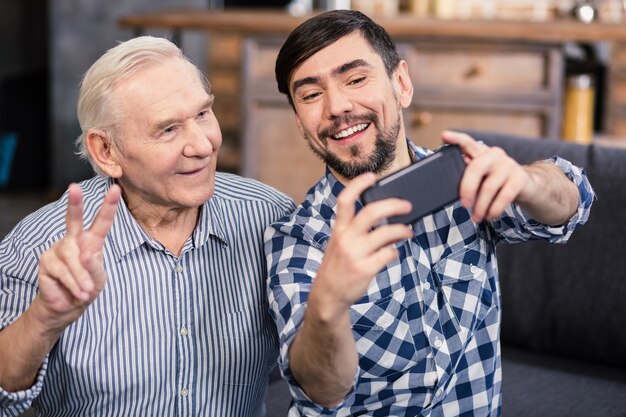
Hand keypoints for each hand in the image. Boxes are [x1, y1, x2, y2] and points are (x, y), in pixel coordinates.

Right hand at [36, 183, 120, 331]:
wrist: (67, 306)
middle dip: (75, 203)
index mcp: (91, 241)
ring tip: (86, 290)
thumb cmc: (87, 288)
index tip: (116, 189)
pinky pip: (62, 271)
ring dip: (81, 277)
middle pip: (73, 219)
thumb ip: (95, 266)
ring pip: (72, 258)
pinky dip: (72, 283)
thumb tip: (86, 254)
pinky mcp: (46, 261)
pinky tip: (77, 292)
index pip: (101, 222)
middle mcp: (74, 240)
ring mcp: (58, 249)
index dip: (109, 206)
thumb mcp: (98, 279)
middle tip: (74, 188)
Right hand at [312, 173, 413, 317]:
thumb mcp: (340, 244)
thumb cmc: (337, 266)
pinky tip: (393, 252)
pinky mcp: (365, 269)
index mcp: (338, 229)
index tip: (372, 176)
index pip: (345, 200)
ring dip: (402, 230)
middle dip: (393, 205)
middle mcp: (346, 239)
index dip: (358, 185)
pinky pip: (389, 254)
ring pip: (386, 233)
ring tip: (408, 231)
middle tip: (407, 206)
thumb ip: (357, 230)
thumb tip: (386, 217)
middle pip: (371, 212)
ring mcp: (355, 254)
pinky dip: (395, 251)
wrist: (328, 295)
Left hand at [442, 131, 531, 222]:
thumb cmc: (495, 183)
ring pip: (489, 187)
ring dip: (481, 206)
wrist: (526, 187)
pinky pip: (504, 196)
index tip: (444, 135)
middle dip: (467, 189)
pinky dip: (494, 209)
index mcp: (480, 153)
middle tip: (464, 205)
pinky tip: (490, 216)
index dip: (456, 139)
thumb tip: (452, 191)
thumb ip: (467, 177)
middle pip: (476, 168)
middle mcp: (494, 154)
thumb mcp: (481, 178)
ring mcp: (508, 164)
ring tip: (476, 218)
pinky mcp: (520, 177)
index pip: (467, 142)